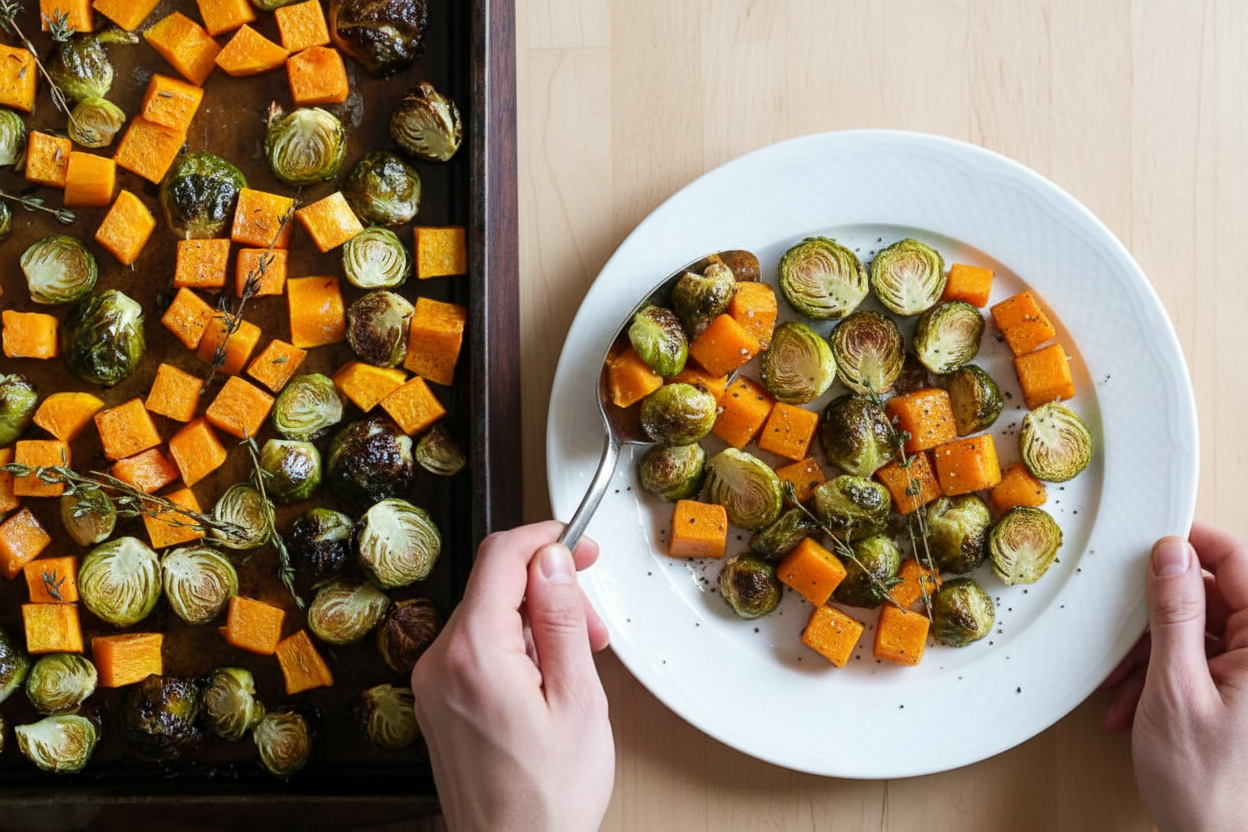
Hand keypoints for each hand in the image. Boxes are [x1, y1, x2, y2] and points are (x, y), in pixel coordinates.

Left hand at [411, 521, 613, 831]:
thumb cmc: (547, 798)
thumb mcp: (577, 699)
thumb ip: (561, 620)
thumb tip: (553, 561)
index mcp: (473, 654)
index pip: (500, 557)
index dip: (545, 540)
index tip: (578, 544)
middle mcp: (439, 663)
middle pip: (495, 586)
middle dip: (549, 593)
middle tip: (592, 629)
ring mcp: (433, 684)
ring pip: (488, 617)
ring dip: (536, 624)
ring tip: (574, 667)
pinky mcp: (438, 702)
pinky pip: (477, 649)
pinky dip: (515, 649)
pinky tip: (546, 683)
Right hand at [1102, 522, 1247, 830]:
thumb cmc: (1209, 783)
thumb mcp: (1176, 687)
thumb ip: (1175, 614)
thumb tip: (1170, 554)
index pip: (1239, 562)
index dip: (1192, 545)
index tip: (1150, 541)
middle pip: (1213, 597)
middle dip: (1159, 615)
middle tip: (1123, 632)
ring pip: (1200, 631)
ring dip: (1153, 652)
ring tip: (1125, 685)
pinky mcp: (1240, 694)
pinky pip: (1200, 661)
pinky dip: (1161, 675)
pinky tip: (1136, 703)